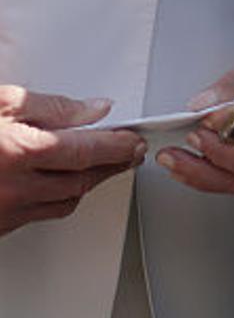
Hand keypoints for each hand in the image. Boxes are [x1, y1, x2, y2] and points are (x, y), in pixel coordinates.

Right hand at [0, 86, 143, 235]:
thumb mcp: (1, 101)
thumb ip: (51, 106)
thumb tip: (93, 110)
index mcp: (22, 151)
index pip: (90, 150)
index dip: (120, 145)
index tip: (136, 140)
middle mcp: (15, 188)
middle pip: (83, 180)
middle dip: (111, 165)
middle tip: (129, 152)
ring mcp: (3, 212)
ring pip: (63, 203)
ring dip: (86, 184)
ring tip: (101, 166)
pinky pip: (36, 216)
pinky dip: (55, 200)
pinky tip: (58, 186)